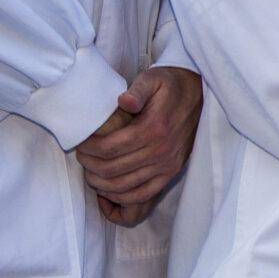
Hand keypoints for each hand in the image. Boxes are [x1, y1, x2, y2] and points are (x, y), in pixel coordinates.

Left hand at [76, 66, 201, 225]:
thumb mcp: (153, 79)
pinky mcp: (170, 174)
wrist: (198, 96)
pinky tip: (108, 192)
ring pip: (126, 187)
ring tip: (89, 173)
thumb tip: (124, 101)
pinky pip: (143, 195)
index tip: (80, 143)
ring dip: (102, 184)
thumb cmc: (170, 86)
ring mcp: (167, 166)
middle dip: (91, 166)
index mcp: (154, 128)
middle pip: (115, 170)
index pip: (111, 148)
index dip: (90, 148)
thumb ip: (137, 90)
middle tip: (81, 157)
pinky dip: (122, 199)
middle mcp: (161, 151)